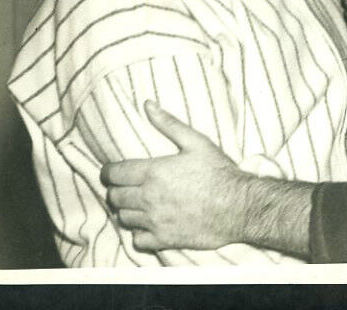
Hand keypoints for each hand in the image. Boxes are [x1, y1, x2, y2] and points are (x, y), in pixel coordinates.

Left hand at [100, 101, 247, 251]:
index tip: (112, 172)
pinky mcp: (163, 239)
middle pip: (114, 197)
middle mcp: (148, 197)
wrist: (238, 206)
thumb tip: (148, 105)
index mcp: (153, 172)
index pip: (113, 174)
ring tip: (137, 205)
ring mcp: (154, 221)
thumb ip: (169, 124)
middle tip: (126, 188)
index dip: (108, 172)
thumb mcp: (197, 142)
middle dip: (116, 191)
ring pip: (123, 218)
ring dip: (126, 211)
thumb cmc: (219, 172)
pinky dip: (139, 233)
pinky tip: (149, 225)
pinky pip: (137, 240)